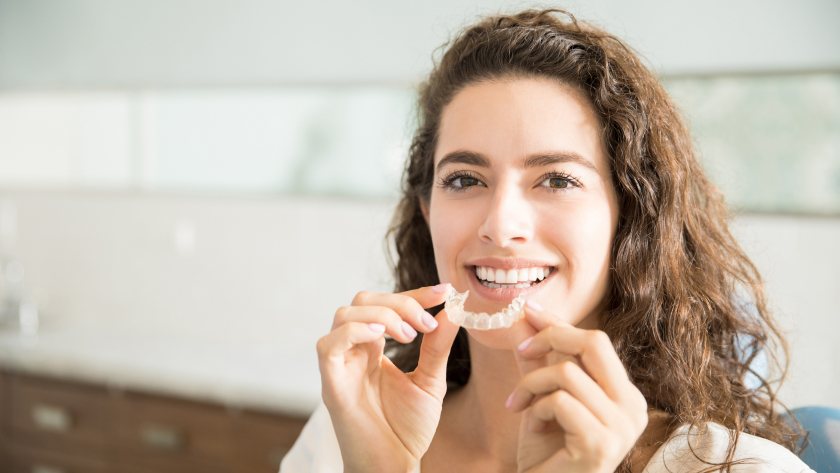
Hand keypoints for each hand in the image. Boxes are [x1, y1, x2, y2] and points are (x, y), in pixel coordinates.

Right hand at [316, 284, 460, 471]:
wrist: (393, 466)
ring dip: (382, 315)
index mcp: (374, 348)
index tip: (444, 292)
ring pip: (344, 314)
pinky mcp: (331, 384)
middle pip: (363, 301)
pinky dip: (355, 331)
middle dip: (399, 302)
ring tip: (410, 335)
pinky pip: (328, 344)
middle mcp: (353, 351)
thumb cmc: (407, 429)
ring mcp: (340, 365)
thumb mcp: (430, 381)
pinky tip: (382, 338)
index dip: (414, 294)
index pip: (386, 305)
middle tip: (426, 323)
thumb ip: (437, 347)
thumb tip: (452, 311)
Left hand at [508, 302, 648, 472]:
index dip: (559, 323)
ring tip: (519, 406)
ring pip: (567, 373)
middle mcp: (632, 407)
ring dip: (531, 386)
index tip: (528, 310)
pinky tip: (531, 428)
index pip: (596, 342)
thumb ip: (538, 361)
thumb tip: (525, 319)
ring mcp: (621, 427)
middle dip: (551, 337)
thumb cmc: (547, 453)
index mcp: (625, 395)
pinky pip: (559, 401)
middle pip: (594, 343)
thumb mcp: (542, 398)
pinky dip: (535, 410)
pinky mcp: (601, 443)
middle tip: (522, 351)